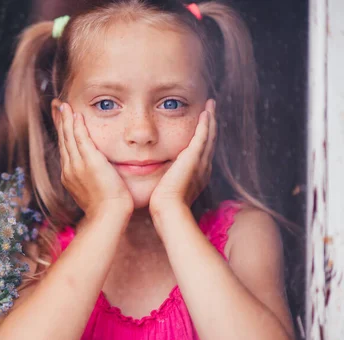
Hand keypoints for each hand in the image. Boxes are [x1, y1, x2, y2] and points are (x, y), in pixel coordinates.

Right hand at [54, 101, 133, 219]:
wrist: (108, 215)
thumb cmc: (105, 208)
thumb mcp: (91, 192)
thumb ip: (89, 181)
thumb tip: (93, 176)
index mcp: (69, 176)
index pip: (64, 149)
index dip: (62, 133)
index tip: (61, 120)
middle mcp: (69, 168)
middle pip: (63, 140)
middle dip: (60, 121)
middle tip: (57, 106)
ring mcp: (77, 165)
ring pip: (69, 137)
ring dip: (67, 119)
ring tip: (64, 105)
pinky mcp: (89, 161)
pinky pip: (81, 138)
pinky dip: (77, 125)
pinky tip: (76, 114)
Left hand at [149, 99, 216, 217]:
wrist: (168, 208)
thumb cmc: (162, 204)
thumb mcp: (166, 189)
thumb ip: (163, 181)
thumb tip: (152, 178)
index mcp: (196, 175)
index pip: (201, 153)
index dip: (203, 139)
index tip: (201, 128)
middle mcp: (203, 168)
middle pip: (209, 142)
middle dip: (210, 126)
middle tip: (211, 110)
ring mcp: (200, 162)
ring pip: (209, 136)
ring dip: (210, 120)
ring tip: (210, 106)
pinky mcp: (194, 157)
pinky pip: (203, 135)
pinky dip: (205, 123)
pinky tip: (205, 112)